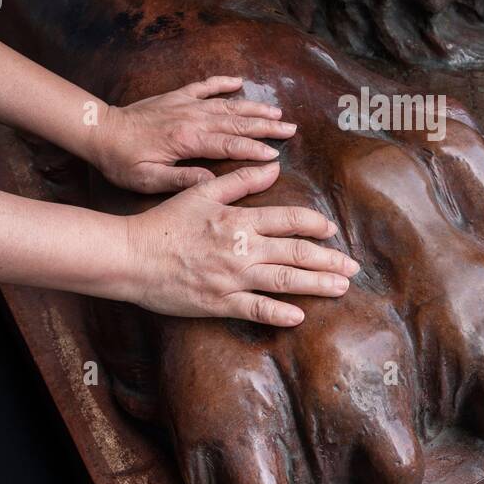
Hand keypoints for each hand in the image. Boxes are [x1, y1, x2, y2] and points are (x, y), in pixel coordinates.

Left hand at [91, 76, 297, 192]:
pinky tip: (239, 82)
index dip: (255, 150)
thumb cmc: (123, 161)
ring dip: (254, 107)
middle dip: (267, 126)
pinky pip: (205, 86)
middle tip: (291, 130)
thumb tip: (213, 183)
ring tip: (277, 111)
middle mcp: (192, 117)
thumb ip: (182, 180)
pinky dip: (223, 83)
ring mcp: (186, 104)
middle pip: (237, 121)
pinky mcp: (177, 97)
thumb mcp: (149, 180)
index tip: (276, 156)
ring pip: (227, 104)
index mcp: (188, 139)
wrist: (101, 131)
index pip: (231, 144)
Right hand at [121, 162, 359, 324]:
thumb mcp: (202, 192)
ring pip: (284, 281)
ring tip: (340, 288)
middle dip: (328, 260)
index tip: (332, 230)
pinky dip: (278, 314)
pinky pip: (255, 310)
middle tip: (352, 267)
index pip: (289, 220)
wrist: (131, 256)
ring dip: (316, 285)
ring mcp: (232, 278)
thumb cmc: (165, 222)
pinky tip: (299, 317)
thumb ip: (241, 180)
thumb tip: (273, 166)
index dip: (315, 225)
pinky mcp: (219, 303)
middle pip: (296, 253)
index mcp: (239, 220)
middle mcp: (242, 249)